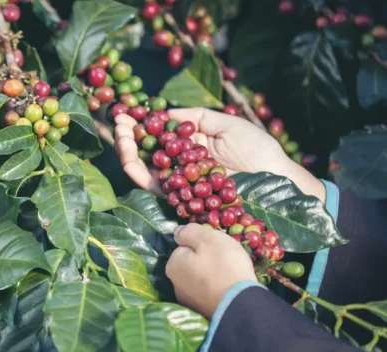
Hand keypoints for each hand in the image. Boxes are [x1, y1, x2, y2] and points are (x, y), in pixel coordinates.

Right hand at [113, 108, 324, 201]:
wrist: (276, 180)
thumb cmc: (258, 150)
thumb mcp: (227, 124)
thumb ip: (197, 117)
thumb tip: (165, 112)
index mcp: (191, 144)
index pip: (158, 133)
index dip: (141, 122)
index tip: (127, 111)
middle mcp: (180, 163)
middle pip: (145, 150)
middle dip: (128, 135)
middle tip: (118, 121)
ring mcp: (179, 181)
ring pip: (144, 168)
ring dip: (127, 152)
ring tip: (121, 136)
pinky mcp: (181, 198)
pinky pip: (154, 187)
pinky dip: (138, 174)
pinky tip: (130, 159)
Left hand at [166, 223, 256, 318]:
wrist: (241, 305)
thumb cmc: (224, 266)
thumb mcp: (207, 239)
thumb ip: (189, 232)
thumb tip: (177, 231)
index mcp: (173, 265)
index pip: (184, 247)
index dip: (201, 245)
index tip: (216, 248)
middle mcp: (175, 285)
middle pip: (191, 264)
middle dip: (206, 261)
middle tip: (226, 261)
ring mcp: (188, 301)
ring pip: (200, 279)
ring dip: (211, 276)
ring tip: (230, 276)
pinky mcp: (202, 312)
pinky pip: (209, 293)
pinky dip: (217, 290)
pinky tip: (229, 290)